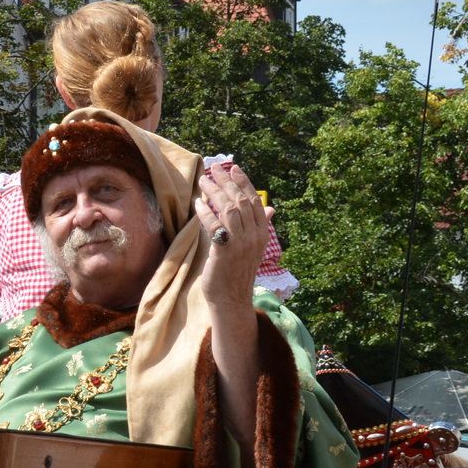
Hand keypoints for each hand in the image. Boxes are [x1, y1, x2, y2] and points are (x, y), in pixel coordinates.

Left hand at [193, 162, 269, 304]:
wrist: (231, 299)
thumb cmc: (237, 272)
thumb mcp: (253, 247)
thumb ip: (259, 226)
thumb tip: (270, 209)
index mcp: (262, 233)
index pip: (254, 201)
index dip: (244, 182)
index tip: (233, 168)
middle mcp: (254, 236)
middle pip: (241, 201)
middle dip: (227, 182)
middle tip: (214, 168)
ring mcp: (241, 244)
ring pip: (228, 209)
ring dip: (214, 192)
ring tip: (203, 180)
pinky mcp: (225, 251)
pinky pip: (215, 226)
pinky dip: (206, 213)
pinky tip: (198, 204)